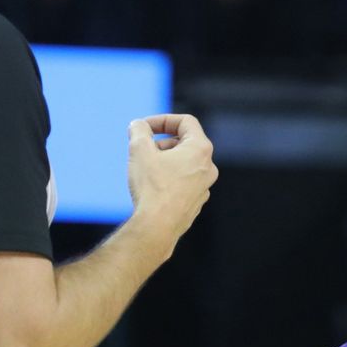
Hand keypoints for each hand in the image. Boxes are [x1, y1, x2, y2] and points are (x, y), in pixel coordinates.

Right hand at [126, 114, 217, 240]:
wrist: (157, 227)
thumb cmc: (152, 187)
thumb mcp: (139, 150)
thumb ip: (139, 130)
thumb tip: (138, 125)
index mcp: (200, 149)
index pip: (186, 122)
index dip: (162, 119)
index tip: (144, 127)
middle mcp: (208, 167)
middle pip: (185, 143)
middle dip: (161, 141)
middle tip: (142, 149)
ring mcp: (204, 187)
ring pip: (184, 164)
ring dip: (165, 160)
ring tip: (145, 169)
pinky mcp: (195, 203)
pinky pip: (183, 183)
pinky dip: (169, 179)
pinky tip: (152, 188)